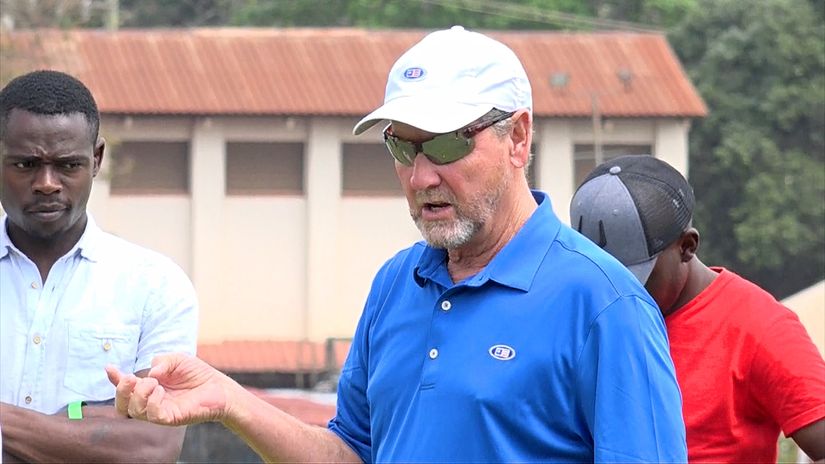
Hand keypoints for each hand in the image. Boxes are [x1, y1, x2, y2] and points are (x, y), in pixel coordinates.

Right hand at [105, 353, 232, 426]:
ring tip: (154, 383)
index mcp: (150, 387)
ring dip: (139, 394)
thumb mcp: (177, 359)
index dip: (115, 379)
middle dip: (120, 391)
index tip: (110, 368)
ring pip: (134, 411)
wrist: (219, 387)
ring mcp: (159, 411)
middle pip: (122, 405)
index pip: (127, 388)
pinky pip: (152, 415)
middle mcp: (151, 401)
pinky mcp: (170, 418)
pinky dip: (151, 402)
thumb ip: (162, 361)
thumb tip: (150, 373)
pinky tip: (161, 391)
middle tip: (130, 379)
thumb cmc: (198, 374)